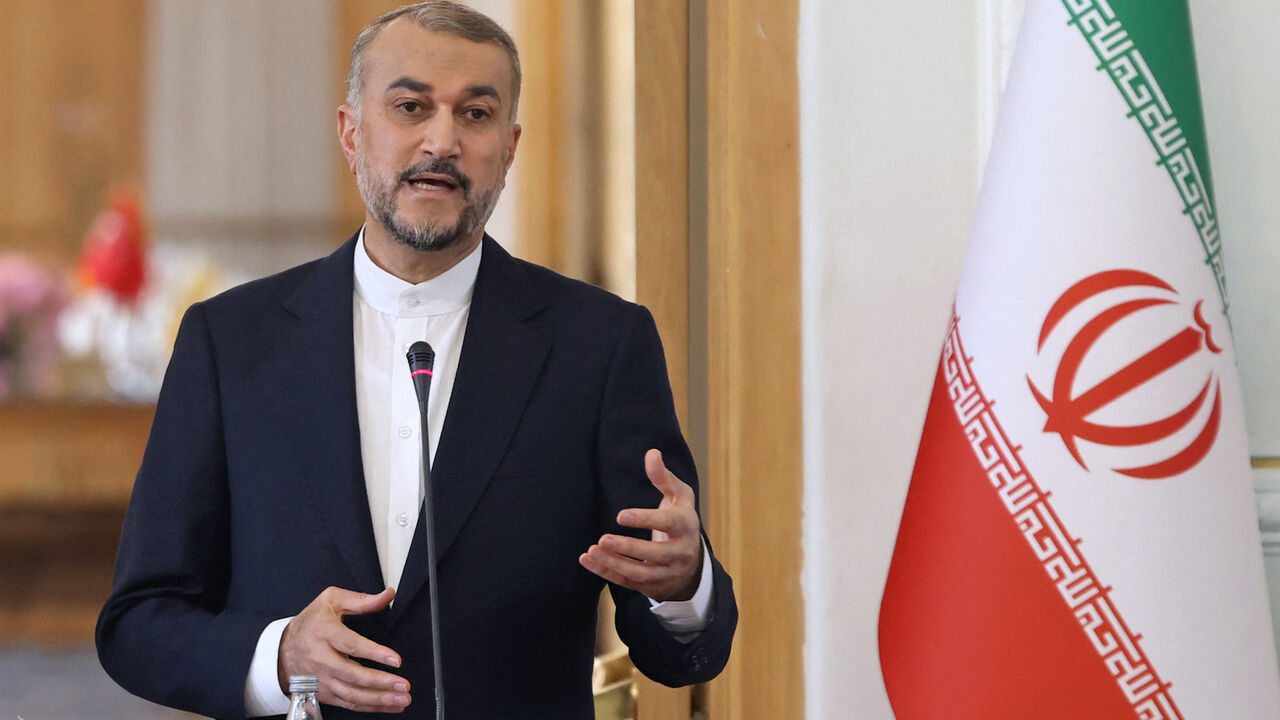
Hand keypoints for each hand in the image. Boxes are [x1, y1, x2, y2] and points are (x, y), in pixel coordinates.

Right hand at [278, 587, 411, 712]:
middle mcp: (321, 658)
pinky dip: (369, 707)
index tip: (395, 660)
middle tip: (403, 685)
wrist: (282, 648)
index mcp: (324, 632)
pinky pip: (348, 703)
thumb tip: (388, 595)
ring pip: (351, 694)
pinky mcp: (323, 693)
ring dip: (378, 699)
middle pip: (353, 674)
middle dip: (380, 682)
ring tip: (401, 698)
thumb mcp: (332, 601)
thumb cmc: (311, 623)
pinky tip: (388, 704)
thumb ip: (362, 600)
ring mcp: (321, 679)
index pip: (352, 645)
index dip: (375, 653)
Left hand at [580, 449, 703, 601]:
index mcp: (686, 527)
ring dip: (615, 564)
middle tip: (603, 538)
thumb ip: (664, 476)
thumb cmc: (680, 520)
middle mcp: (680, 553)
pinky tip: (589, 560)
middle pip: (655, 555)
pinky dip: (607, 572)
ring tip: (593, 550)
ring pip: (641, 573)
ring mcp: (666, 573)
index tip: (620, 515)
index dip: (645, 520)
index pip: (668, 524)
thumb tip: (651, 453)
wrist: (692, 565)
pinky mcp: (652, 586)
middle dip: (628, 548)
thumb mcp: (679, 497)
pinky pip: (628, 582)